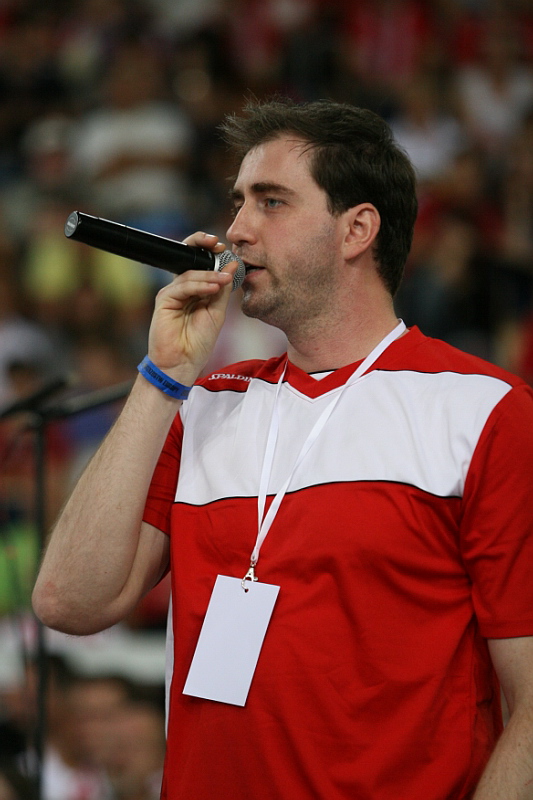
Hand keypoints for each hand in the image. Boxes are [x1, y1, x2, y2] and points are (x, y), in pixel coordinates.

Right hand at [147, 232, 238, 385]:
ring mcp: (172, 293)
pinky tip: (213, 288)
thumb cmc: (199, 342)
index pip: (201, 264)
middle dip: (202, 247)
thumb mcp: (218, 312)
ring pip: (190, 274)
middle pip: (190, 260)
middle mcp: (182, 288)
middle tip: (219, 244)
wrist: (183, 362)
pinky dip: (199, 285)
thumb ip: (223, 289)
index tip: (226, 248)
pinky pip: (183, 286)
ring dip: (209, 275)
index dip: (211, 253)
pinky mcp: (165, 300)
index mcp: (195, 290)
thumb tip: (233, 264)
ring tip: (224, 279)